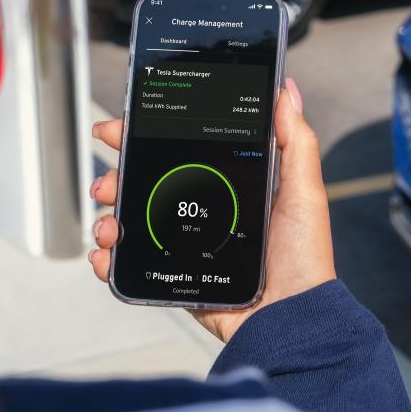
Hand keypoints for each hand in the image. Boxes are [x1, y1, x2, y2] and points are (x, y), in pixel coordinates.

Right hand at [87, 77, 336, 342]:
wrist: (290, 320)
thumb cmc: (304, 258)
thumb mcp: (304, 192)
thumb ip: (295, 141)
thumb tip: (288, 91)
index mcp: (232, 187)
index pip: (184, 151)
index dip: (150, 135)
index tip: (123, 126)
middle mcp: (207, 213)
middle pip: (150, 182)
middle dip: (119, 175)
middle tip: (108, 180)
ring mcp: (187, 246)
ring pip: (135, 221)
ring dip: (111, 216)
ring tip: (110, 223)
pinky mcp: (177, 278)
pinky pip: (133, 265)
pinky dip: (109, 259)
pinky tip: (106, 256)